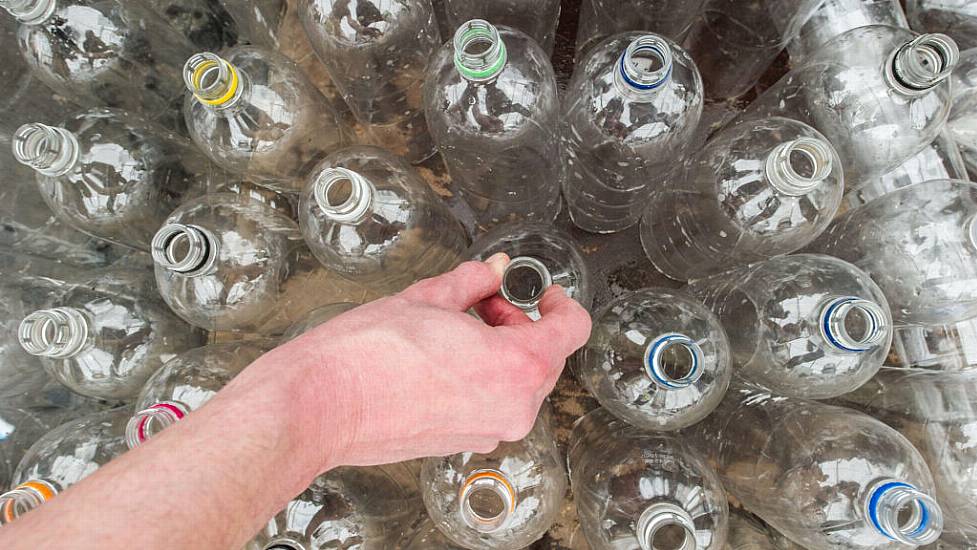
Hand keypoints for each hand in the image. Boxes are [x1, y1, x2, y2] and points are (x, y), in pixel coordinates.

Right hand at [267, 253, 591, 468]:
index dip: (561, 303)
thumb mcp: (428, 299)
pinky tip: (442, 359)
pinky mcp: (463, 444)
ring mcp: (489, 432)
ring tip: (454, 328)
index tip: (545, 293)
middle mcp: (513, 408)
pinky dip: (480, 378)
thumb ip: (474, 282)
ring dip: (498, 350)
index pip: (572, 330)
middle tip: (484, 301)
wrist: (320, 406)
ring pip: (517, 383)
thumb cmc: (367, 355)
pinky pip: (491, 404)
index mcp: (518, 368)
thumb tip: (493, 270)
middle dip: (520, 323)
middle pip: (545, 357)